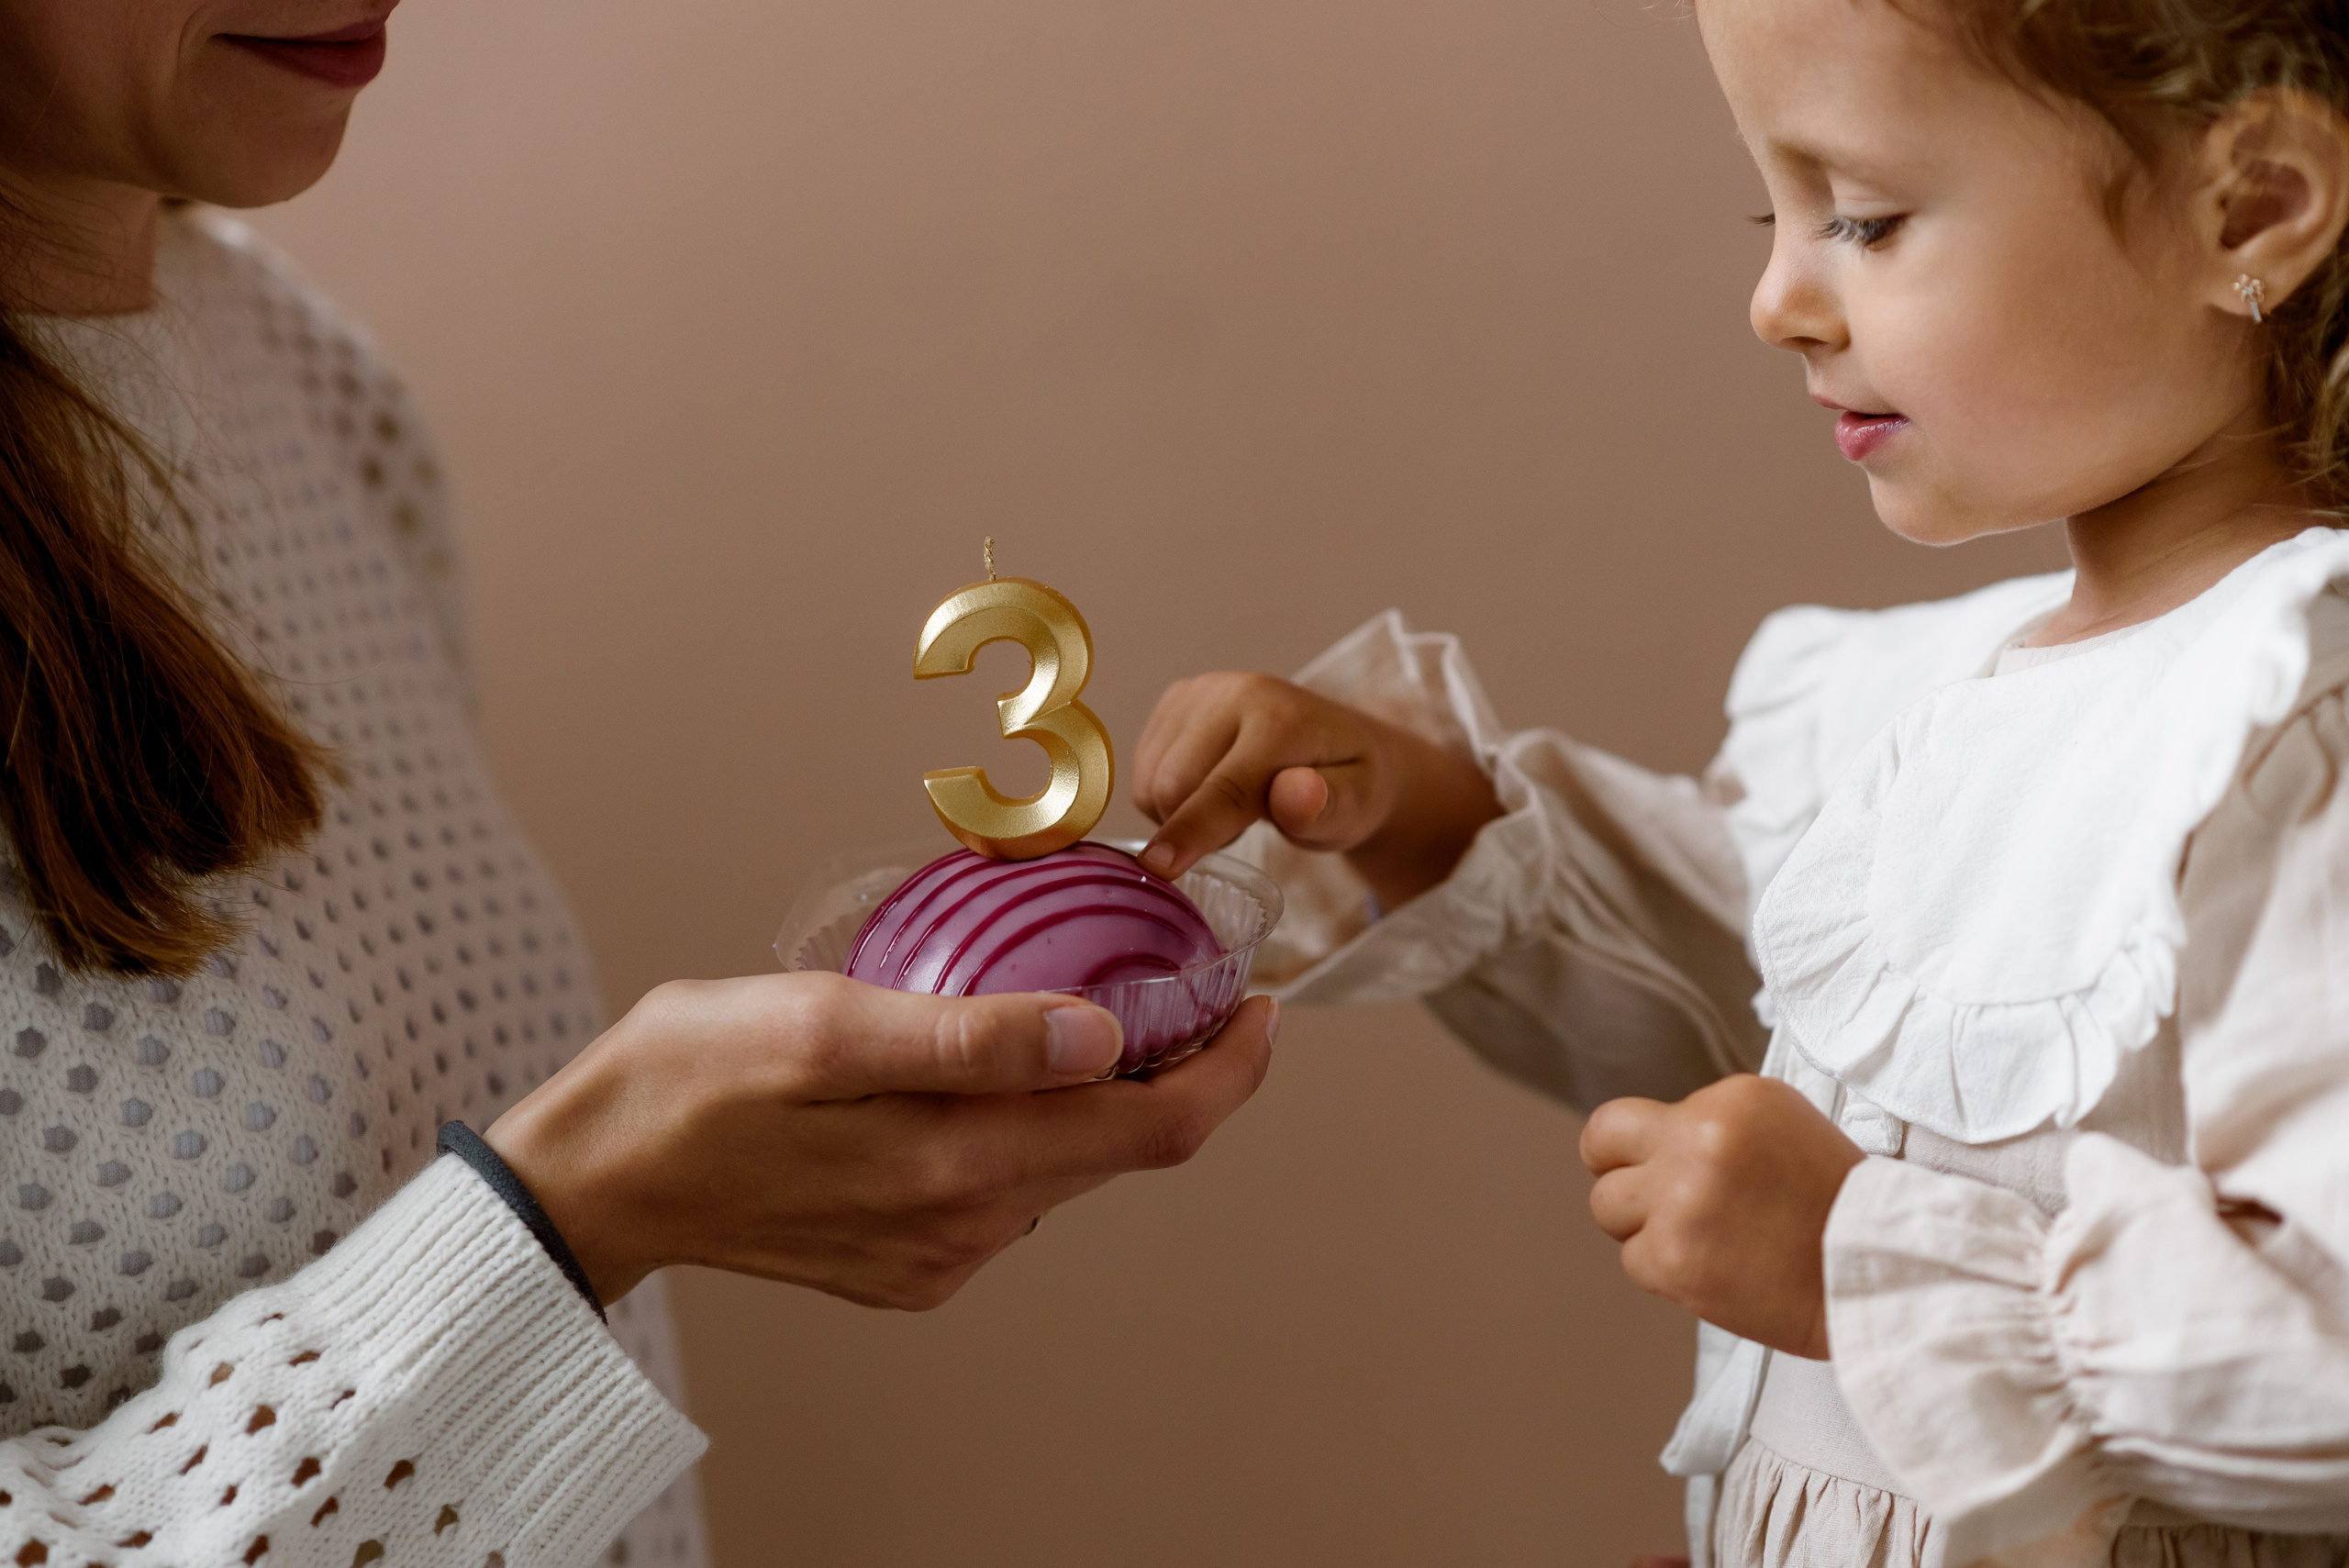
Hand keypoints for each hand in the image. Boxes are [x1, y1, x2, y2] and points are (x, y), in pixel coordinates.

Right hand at [486, 975, 1276, 1307]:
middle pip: (1122, 1152)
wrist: (591, 1179)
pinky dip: (1027, 1124)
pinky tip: (995, 1065)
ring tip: (1090, 999)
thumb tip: (1104, 1034)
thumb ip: (972, 1036)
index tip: (1260, 1001)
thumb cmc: (688, 1079)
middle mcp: (962, 1228)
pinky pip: (1004, 1186)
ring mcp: (935, 1255)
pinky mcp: (905, 1262)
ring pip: (1065, 1167)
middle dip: (1175, 1069)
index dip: (1229, 1070)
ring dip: (1097, 1094)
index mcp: (955, 1167)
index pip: (1154, 1131)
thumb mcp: (825, 1022)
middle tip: (1183, 977)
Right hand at [1130, 671, 1500, 909]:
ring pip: (1150, 779)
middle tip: (1244, 828)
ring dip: (1178, 813)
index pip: (1225, 787)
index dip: (1192, 830)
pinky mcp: (1176, 699)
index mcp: (1280, 718)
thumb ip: (1326, 807)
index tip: (1159, 867)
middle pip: (1173, 785)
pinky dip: (1166, 794)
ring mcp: (1198, 690)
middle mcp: (1232, 691)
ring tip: (1232, 806)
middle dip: (1194, 827)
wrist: (1341, 745)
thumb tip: (1294, 794)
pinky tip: (1209, 786)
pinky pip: (1143, 769)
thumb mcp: (1356, 808)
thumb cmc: (1349, 787)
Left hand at [1580, 1075, 1862, 1357]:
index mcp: (1729, 1100)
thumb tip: (1654, 1137)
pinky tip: (1714, 1267)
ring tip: (1699, 1237)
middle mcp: (1698, 1141)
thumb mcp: (1782, 1124)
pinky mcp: (1674, 1260)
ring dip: (1643, 1225)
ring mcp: (1681, 1202)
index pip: (1631, 1115)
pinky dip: (1666, 1269)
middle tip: (1646, 1197)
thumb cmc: (1836, 1204)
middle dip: (1615, 1172)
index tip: (1655, 1165)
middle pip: (1599, 1145)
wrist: (1877, 1275)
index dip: (1638, 1145)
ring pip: (1607, 1208)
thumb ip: (1713, 1121)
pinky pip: (1635, 1259)